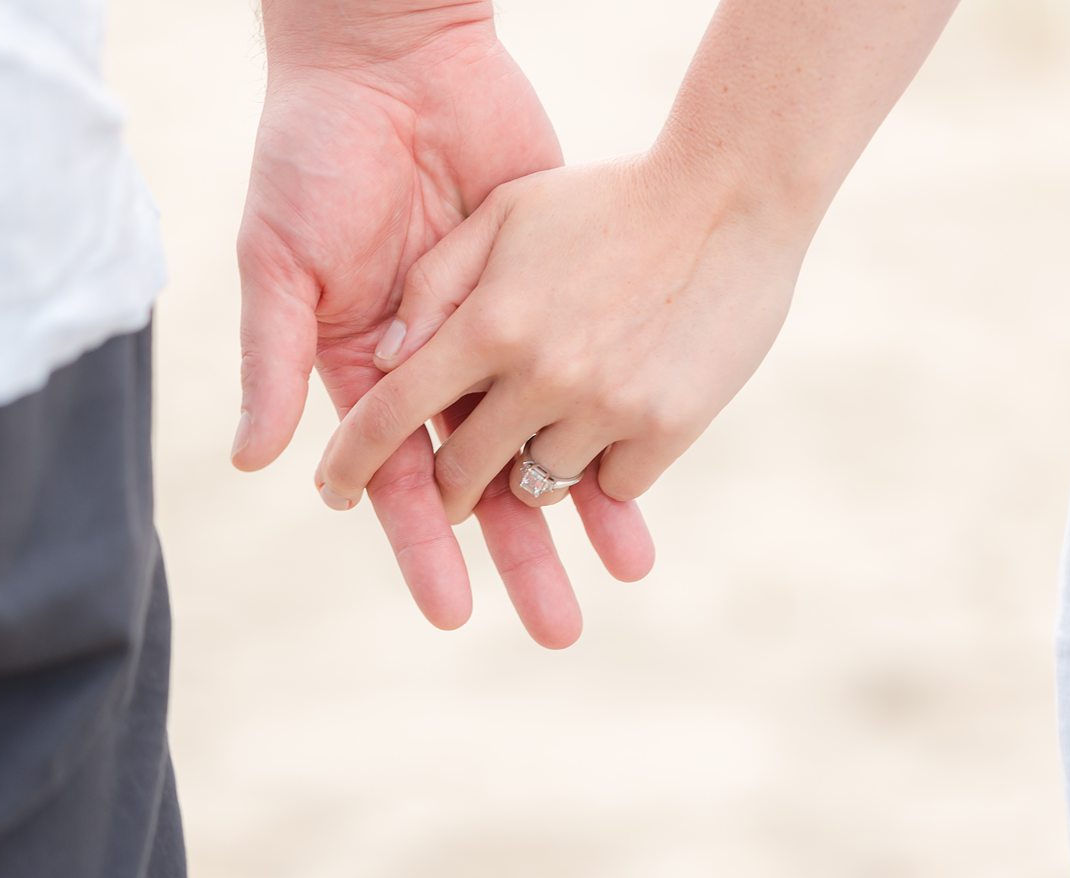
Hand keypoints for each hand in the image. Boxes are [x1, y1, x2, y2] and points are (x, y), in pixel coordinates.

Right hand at [233, 14, 652, 647]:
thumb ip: (275, 359)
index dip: (424, 544)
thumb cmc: (311, 156)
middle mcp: (438, 368)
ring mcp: (501, 335)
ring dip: (576, 505)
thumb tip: (262, 463)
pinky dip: (613, 423)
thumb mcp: (279, 259)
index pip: (400, 478)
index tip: (454, 609)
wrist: (393, 59)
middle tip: (554, 625)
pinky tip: (643, 478)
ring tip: (616, 576)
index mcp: (368, 369)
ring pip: (542, 436)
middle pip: (481, 479)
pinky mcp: (551, 295)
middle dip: (515, 551)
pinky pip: (585, 374)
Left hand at [314, 151, 807, 521]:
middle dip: (447, 493)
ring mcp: (605, 407)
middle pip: (462, 474)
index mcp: (489, 322)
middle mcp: (540, 375)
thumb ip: (436, 281)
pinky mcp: (666, 427)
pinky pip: (612, 485)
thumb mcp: (509, 210)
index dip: (352, 460)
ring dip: (531, 473)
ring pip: (539, 487)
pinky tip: (615, 428)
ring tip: (550, 440)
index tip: (333, 492)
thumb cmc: (611, 197)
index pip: (393, 412)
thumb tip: (389, 356)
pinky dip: (604, 471)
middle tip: (454, 491)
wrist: (735, 192)